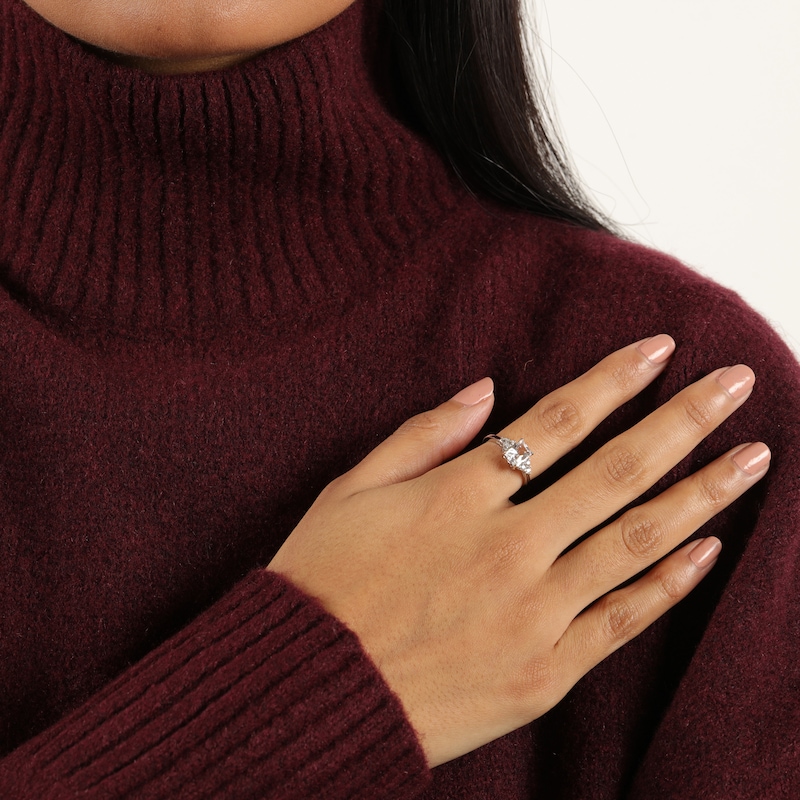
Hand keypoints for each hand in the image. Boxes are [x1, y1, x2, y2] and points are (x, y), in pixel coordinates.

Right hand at [268, 336, 768, 767]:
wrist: (311, 689)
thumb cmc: (323, 580)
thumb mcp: (350, 489)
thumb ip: (422, 435)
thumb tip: (485, 391)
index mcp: (456, 495)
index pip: (555, 421)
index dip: (614, 379)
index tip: (661, 349)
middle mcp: (506, 546)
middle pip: (616, 470)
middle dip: (684, 420)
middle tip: (735, 383)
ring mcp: (532, 611)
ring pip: (635, 539)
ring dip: (700, 493)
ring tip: (751, 457)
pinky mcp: (544, 669)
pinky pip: (622, 618)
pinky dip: (669, 582)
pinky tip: (709, 547)